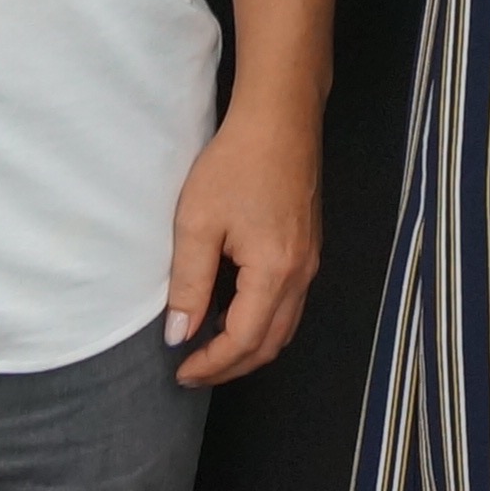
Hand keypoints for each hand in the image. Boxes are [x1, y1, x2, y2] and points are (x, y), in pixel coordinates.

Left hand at [162, 105, 320, 385]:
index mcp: (274, 272)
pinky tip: (233, 313)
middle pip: (270, 343)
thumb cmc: (235, 164)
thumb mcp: (197, 223)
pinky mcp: (309, 249)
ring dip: (249, 348)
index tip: (180, 372)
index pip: (244, 340)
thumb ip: (188, 284)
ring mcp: (310, 262)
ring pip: (284, 327)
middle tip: (192, 371)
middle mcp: (301, 275)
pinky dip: (262, 323)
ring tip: (209, 349)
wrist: (280, 118)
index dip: (211, 364)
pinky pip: (289, 304)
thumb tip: (179, 335)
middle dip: (231, 366)